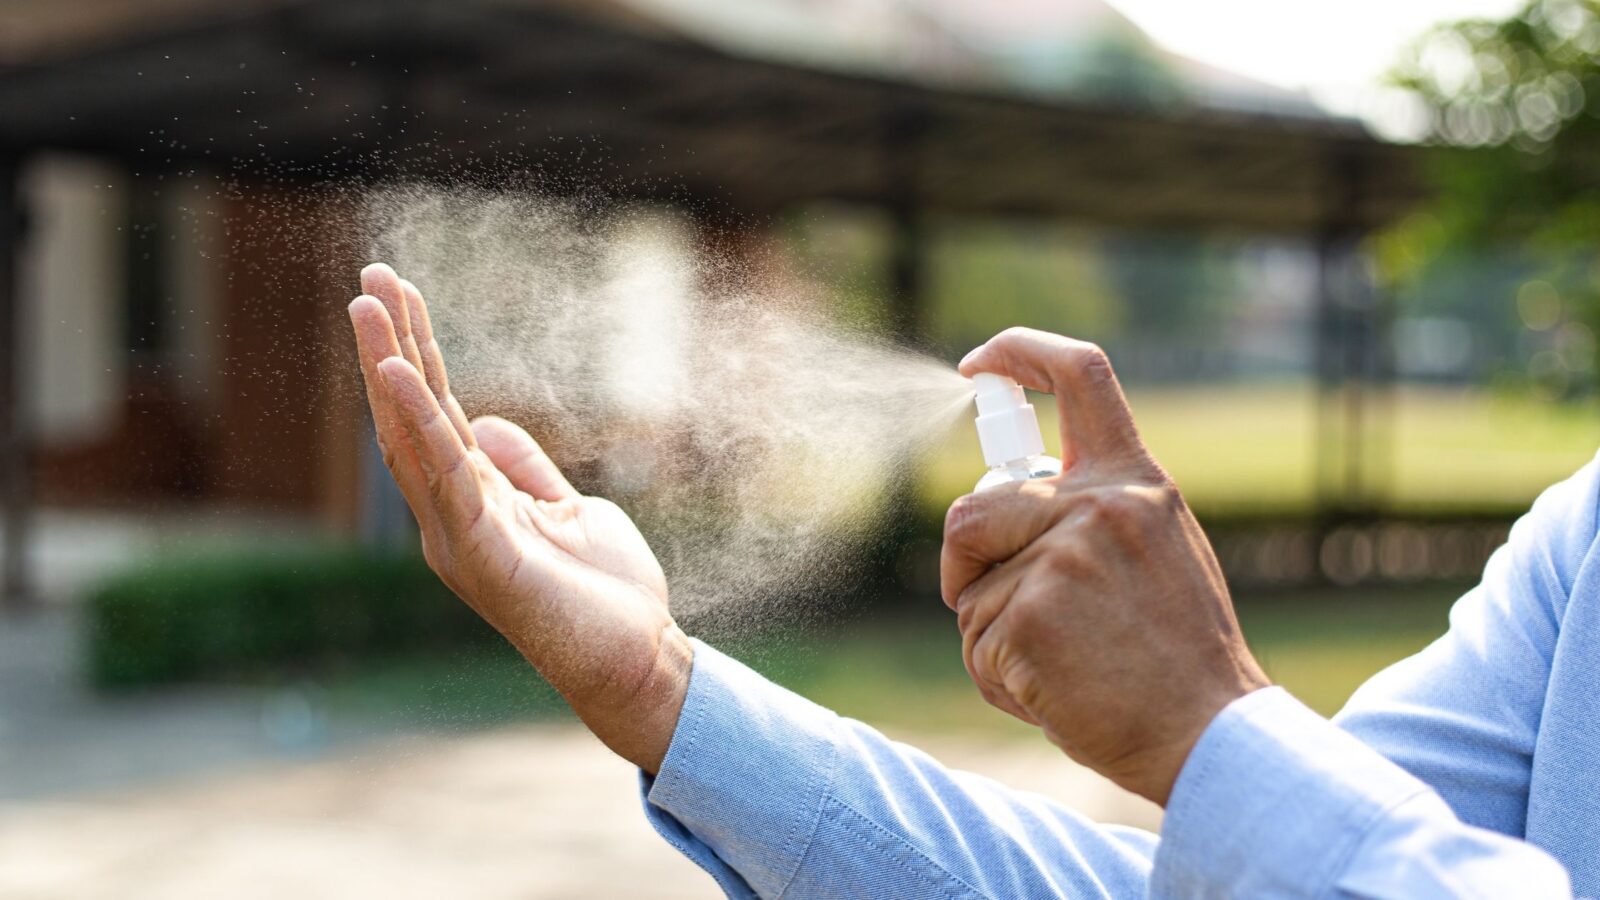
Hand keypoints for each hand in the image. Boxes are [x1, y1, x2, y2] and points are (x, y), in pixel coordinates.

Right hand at [348, 263, 690, 772]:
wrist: (638, 662)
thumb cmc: (604, 596)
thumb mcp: (569, 510)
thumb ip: (526, 470)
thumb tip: (488, 422)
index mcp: (473, 502)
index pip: (434, 416)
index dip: (416, 353)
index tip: (397, 294)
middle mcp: (453, 517)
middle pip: (411, 419)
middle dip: (389, 347)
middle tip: (370, 279)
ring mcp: (460, 539)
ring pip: (414, 441)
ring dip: (389, 371)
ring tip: (368, 309)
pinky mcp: (482, 558)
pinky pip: (447, 480)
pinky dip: (421, 427)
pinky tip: (398, 377)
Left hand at [941, 328, 1269, 804]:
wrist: (1212, 735)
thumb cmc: (1178, 656)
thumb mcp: (1158, 552)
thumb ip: (1092, 516)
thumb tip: (997, 507)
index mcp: (1136, 481)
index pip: (1081, 375)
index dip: (1019, 351)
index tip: (977, 364)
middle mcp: (1100, 506)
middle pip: (972, 511)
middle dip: (964, 565)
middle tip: (1002, 610)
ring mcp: (1064, 558)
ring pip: (969, 589)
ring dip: (991, 635)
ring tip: (1062, 666)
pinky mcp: (1031, 615)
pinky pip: (976, 643)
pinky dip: (1000, 679)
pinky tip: (1057, 694)